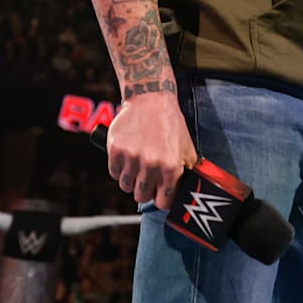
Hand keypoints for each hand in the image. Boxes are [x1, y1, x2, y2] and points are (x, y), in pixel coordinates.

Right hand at [104, 92, 195, 209]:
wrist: (151, 99)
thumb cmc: (171, 125)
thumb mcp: (187, 148)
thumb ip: (188, 172)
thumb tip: (188, 193)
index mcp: (171, 166)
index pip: (163, 202)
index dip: (161, 198)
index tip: (159, 193)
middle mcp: (151, 164)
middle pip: (141, 196)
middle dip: (145, 189)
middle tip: (148, 177)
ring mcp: (131, 157)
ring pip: (125, 186)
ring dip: (131, 179)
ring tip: (137, 165)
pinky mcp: (116, 149)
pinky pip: (114, 172)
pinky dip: (119, 168)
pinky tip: (128, 156)